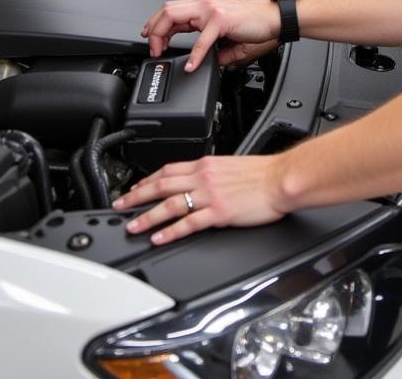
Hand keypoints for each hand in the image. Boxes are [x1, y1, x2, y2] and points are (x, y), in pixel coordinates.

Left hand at [114, 154, 288, 242]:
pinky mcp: (218, 212)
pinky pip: (189, 223)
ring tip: (132, 226)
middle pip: (161, 185)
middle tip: (119, 206)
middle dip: (137, 196)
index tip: (134, 188)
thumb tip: (200, 181)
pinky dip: (170, 231)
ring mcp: (210, 195)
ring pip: (170, 204)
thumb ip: (212, 173)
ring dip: (147, 216)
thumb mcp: (231, 165)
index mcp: (206, 164)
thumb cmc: (263, 173)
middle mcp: (204, 177)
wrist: (282, 178)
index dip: (147, 180)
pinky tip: (159, 238)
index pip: (168, 170)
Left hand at [142, 0, 279, 70]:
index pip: (173, 11)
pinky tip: (191, 66)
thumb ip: (216, 50)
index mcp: (206, 7)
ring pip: (174, 16)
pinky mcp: (221, 20)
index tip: (153, 40)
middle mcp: (206, 5)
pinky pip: (201, 40)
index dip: (157, 25)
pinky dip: (193, 55)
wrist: (276, 18)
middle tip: (153, 48)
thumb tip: (208, 63)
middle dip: (153, 29)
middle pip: (167, 10)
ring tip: (161, 52)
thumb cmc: (258, 24)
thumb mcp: (230, 38)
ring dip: (162, 36)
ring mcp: (212, 11)